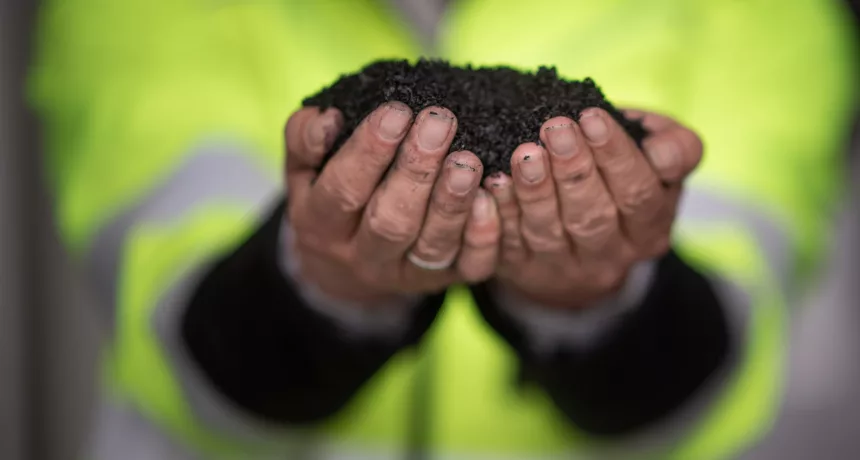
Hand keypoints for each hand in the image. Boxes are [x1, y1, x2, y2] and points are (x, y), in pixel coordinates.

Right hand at [284, 103, 500, 305]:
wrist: (345, 270)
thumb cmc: (330, 200)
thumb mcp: (303, 172)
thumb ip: (304, 141)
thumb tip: (327, 118)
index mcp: (322, 226)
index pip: (343, 191)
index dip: (369, 152)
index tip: (397, 111)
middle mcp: (363, 257)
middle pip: (390, 221)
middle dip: (416, 170)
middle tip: (439, 122)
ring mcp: (406, 273)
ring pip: (432, 245)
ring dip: (452, 202)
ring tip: (468, 160)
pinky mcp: (445, 280)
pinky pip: (468, 266)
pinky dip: (483, 236)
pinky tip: (491, 198)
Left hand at [485, 108, 702, 307]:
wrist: (580, 255)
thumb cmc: (619, 185)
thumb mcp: (658, 168)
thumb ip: (675, 151)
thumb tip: (662, 149)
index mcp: (649, 229)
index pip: (638, 194)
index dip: (616, 157)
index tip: (591, 117)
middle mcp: (611, 257)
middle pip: (593, 215)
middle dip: (573, 169)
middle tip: (555, 127)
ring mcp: (565, 269)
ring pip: (550, 231)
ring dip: (536, 191)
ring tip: (525, 153)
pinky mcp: (525, 272)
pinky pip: (511, 243)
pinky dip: (502, 211)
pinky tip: (495, 181)